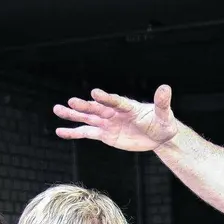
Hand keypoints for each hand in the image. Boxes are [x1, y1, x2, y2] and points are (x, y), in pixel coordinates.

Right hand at [54, 85, 180, 151]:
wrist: (158, 135)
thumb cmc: (162, 122)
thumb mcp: (164, 114)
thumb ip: (162, 102)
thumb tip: (166, 88)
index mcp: (128, 106)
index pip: (115, 101)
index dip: (106, 98)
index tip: (95, 93)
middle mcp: (114, 112)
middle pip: (97, 108)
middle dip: (85, 106)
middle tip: (71, 102)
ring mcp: (107, 122)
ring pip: (87, 118)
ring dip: (73, 114)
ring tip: (57, 109)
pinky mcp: (104, 134)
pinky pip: (86, 133)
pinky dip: (73, 132)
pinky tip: (60, 131)